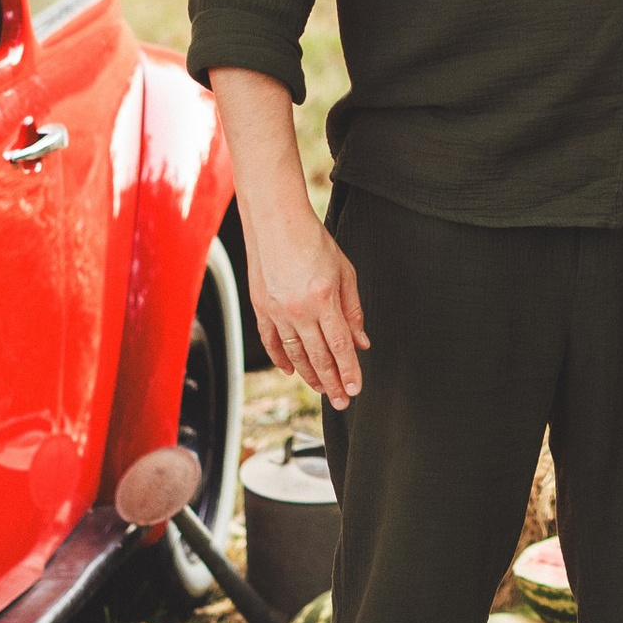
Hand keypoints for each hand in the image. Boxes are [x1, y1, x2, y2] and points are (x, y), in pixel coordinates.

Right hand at [249, 204, 369, 406]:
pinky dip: (281, 359)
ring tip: (322, 389)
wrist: (276, 221)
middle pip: (318, 357)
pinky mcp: (261, 308)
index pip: (340, 346)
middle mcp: (298, 310)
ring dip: (309, 376)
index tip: (355, 389)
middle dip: (332, 383)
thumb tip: (361, 341)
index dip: (349, 371)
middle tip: (341, 401)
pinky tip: (291, 371)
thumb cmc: (313, 241)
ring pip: (294, 354)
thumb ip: (353, 309)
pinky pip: (271, 342)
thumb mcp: (345, 271)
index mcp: (323, 299)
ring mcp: (277, 311)